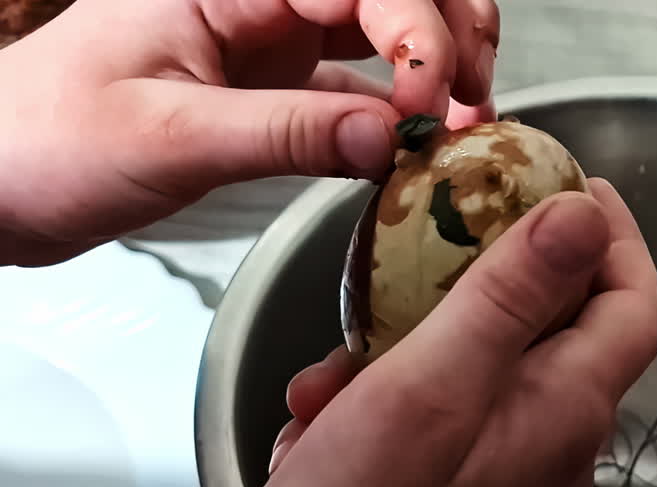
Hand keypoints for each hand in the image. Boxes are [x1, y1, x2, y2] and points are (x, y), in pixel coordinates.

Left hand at [0, 0, 498, 265]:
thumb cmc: (44, 141)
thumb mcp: (169, 139)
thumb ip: (285, 136)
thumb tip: (385, 138)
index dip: (415, 34)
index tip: (425, 105)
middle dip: (448, 35)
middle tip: (471, 102)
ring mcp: (271, 40)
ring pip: (387, 29)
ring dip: (438, 66)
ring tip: (463, 121)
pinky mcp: (274, 86)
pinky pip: (359, 89)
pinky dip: (400, 115)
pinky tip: (420, 145)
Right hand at [212, 180, 656, 486]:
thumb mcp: (431, 387)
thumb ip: (510, 296)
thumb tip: (584, 214)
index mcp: (568, 408)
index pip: (636, 301)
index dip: (614, 234)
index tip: (567, 180)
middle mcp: (560, 445)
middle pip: (563, 329)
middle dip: (490, 282)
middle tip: (418, 254)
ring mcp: (516, 481)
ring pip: (492, 373)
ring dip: (419, 346)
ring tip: (342, 368)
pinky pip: (452, 424)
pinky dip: (397, 402)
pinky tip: (327, 421)